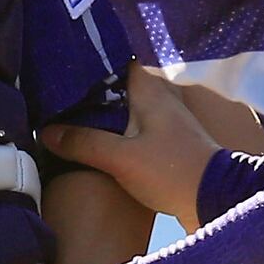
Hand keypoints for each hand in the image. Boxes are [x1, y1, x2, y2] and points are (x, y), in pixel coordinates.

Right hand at [44, 70, 224, 229]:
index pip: (118, 62)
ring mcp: (165, 126)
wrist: (216, 201)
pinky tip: (96, 147)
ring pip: (125, 112)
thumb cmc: (173, 171)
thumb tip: (46, 132)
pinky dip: (115, 136)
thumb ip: (84, 143)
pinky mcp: (167, 148)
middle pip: (118, 89)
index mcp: (150, 92)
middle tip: (55, 96)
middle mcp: (159, 102)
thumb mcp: (121, 158)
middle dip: (91, 93)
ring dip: (102, 116)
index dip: (93, 62)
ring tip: (67, 120)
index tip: (64, 66)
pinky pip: (133, 133)